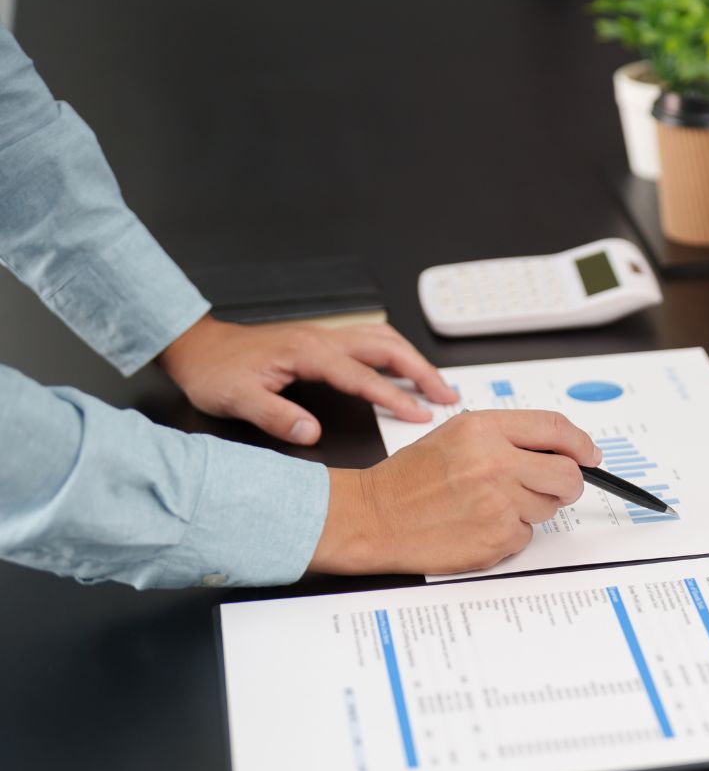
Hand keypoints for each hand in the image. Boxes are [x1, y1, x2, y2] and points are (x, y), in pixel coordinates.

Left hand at [157, 315, 457, 444]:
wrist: (197, 348)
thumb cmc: (215, 371)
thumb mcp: (234, 399)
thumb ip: (274, 415)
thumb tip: (310, 433)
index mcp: (306, 353)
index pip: (362, 376)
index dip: (394, 396)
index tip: (420, 415)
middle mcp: (321, 340)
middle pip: (386, 347)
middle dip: (422, 371)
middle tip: (448, 397)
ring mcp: (324, 338)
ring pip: (383, 340)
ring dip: (413, 360)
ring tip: (437, 385)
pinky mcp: (322, 342)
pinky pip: (371, 343)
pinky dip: (396, 355)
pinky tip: (403, 371)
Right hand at [309, 411, 599, 575]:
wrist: (374, 516)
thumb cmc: (411, 479)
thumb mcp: (456, 436)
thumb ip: (507, 436)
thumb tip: (561, 448)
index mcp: (483, 430)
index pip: (555, 428)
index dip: (580, 443)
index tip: (590, 454)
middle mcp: (494, 463)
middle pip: (566, 475)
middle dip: (567, 483)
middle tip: (553, 487)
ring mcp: (498, 503)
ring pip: (548, 507)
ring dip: (530, 509)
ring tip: (489, 504)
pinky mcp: (497, 537)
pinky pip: (527, 535)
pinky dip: (510, 533)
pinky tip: (479, 525)